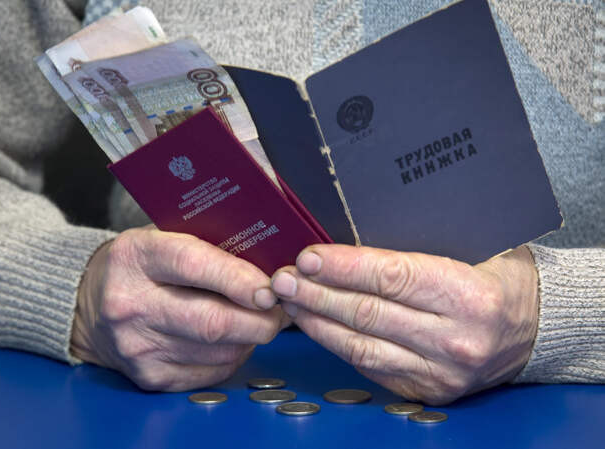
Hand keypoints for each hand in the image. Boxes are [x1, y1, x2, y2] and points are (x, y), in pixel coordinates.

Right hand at [71, 226, 287, 390]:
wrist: (91, 305)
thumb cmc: (143, 264)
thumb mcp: (165, 233)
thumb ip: (213, 228)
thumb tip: (273, 204)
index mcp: (136, 256)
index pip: (193, 265)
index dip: (238, 278)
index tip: (271, 286)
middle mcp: (131, 304)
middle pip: (212, 321)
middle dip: (259, 318)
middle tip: (280, 307)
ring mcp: (138, 346)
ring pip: (219, 350)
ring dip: (251, 337)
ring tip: (259, 318)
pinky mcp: (150, 376)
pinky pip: (211, 372)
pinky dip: (234, 355)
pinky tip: (235, 338)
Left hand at [271, 245, 537, 404]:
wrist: (534, 328)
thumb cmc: (502, 276)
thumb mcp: (477, 243)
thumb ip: (424, 236)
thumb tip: (358, 222)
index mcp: (469, 295)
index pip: (392, 277)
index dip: (344, 267)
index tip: (309, 256)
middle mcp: (454, 340)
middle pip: (368, 313)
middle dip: (317, 294)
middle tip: (282, 277)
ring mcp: (440, 371)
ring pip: (361, 346)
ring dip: (318, 322)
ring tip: (289, 300)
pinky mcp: (427, 389)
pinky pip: (370, 366)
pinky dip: (337, 344)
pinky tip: (316, 325)